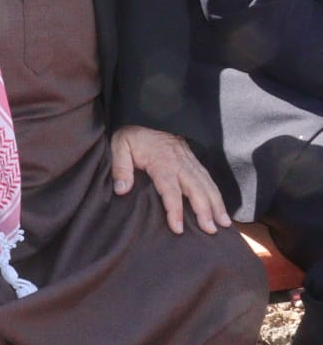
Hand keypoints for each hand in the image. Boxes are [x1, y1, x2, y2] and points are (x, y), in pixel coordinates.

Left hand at [110, 125, 229, 234]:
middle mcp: (180, 164)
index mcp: (161, 163)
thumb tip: (121, 190)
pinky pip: (209, 179)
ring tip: (224, 224)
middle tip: (211, 230)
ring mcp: (190, 162)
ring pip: (207, 185)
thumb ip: (121, 168)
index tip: (177, 228)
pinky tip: (222, 208)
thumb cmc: (134, 134)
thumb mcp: (121, 145)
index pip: (170, 190)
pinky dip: (217, 194)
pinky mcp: (194, 161)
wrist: (150, 114)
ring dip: (217, 205)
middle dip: (205, 211)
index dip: (174, 209)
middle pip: (196, 190)